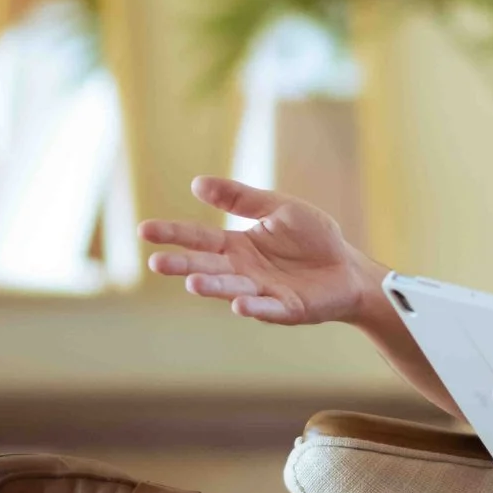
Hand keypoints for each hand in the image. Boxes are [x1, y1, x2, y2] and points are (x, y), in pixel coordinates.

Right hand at [141, 176, 380, 324]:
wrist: (347, 267)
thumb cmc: (313, 237)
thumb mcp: (278, 207)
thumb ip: (240, 198)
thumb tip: (197, 183)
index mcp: (238, 246)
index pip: (199, 238)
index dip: (173, 234)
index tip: (144, 230)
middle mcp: (243, 271)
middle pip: (207, 266)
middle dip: (183, 265)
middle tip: (156, 263)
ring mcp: (263, 292)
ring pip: (232, 290)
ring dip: (214, 287)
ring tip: (193, 282)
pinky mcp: (287, 309)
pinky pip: (269, 309)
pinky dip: (255, 309)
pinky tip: (240, 305)